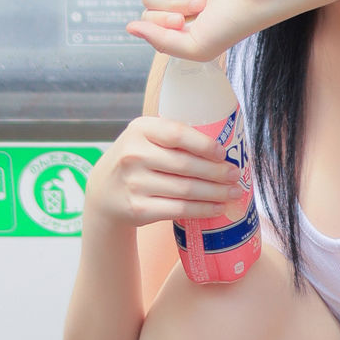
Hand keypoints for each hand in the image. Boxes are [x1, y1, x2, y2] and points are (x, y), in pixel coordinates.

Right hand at [87, 112, 249, 230]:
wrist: (103, 192)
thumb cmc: (135, 159)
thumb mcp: (144, 138)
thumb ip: (173, 137)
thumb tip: (222, 148)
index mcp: (140, 129)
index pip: (177, 134)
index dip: (204, 144)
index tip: (223, 153)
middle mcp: (134, 155)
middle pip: (186, 165)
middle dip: (217, 172)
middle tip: (235, 175)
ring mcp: (135, 183)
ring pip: (186, 189)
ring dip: (215, 193)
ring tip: (233, 192)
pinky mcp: (138, 209)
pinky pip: (179, 209)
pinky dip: (202, 209)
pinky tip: (216, 207)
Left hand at [130, 0, 277, 61]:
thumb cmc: (234, 20)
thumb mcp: (194, 46)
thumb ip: (159, 41)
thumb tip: (130, 27)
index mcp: (183, 14)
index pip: (149, 18)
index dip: (159, 22)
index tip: (183, 22)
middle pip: (146, 0)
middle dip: (169, 6)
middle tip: (199, 4)